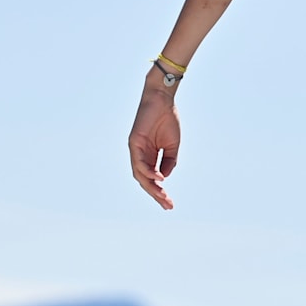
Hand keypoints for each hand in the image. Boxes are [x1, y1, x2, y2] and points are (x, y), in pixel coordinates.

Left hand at [129, 86, 180, 209]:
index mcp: (149, 156)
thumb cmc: (168, 120)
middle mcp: (140, 156)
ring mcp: (136, 150)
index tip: (170, 204)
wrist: (163, 100)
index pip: (152, 179)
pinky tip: (158, 178)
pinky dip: (148, 172)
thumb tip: (164, 178)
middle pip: (145, 181)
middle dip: (156, 194)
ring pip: (140, 175)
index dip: (160, 192)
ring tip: (162, 195)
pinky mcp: (134, 143)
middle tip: (167, 205)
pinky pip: (139, 162)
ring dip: (151, 187)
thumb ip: (169, 162)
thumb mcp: (172, 146)